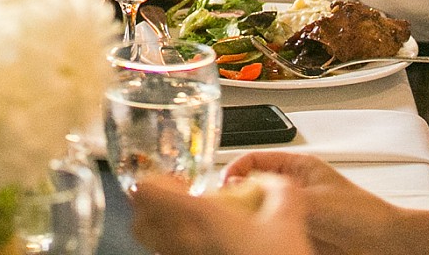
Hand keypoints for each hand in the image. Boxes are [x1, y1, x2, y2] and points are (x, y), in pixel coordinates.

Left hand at [131, 173, 314, 254]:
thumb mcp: (289, 218)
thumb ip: (278, 189)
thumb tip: (269, 180)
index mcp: (200, 220)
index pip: (147, 194)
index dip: (153, 181)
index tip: (172, 181)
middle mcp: (183, 245)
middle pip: (139, 224)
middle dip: (149, 208)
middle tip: (174, 202)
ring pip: (152, 246)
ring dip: (160, 231)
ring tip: (188, 227)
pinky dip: (175, 252)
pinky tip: (202, 249)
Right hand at [223, 152, 400, 254]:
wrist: (384, 246)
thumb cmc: (361, 214)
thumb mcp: (312, 200)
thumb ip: (276, 194)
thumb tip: (241, 190)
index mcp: (297, 167)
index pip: (255, 159)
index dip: (235, 169)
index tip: (223, 186)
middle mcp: (293, 188)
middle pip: (253, 187)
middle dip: (237, 197)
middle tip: (225, 210)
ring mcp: (293, 213)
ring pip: (259, 212)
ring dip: (249, 219)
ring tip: (240, 227)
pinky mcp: (296, 236)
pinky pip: (271, 234)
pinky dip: (261, 237)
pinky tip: (257, 240)